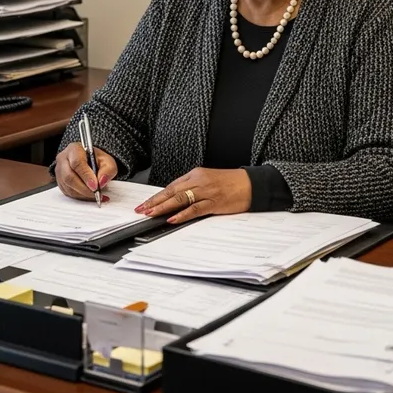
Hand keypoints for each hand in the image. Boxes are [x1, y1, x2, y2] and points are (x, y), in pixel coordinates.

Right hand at [53, 143, 117, 200]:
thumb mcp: (107, 160)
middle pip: (69, 176)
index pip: (77, 163)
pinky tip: (89, 196)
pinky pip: (68, 192)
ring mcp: (59, 171)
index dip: (86, 176)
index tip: (95, 186)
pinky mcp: (60, 182)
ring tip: (95, 195)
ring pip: (68, 187)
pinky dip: (80, 197)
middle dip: (84, 188)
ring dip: (83, 194)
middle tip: (96, 193)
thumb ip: (108, 170)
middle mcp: (63, 159)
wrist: (89, 161)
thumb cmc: (96, 159)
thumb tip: (101, 182)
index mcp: (74, 149)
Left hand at [135, 167, 250, 224]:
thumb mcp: (209, 180)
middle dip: (154, 202)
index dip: (157, 196)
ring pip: (180, 199)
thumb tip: (176, 200)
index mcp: (196, 174)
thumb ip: (193, 188)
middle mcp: (199, 181)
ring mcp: (206, 191)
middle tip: (141, 209)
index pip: (171, 186)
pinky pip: (194, 209)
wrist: (251, 184)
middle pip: (172, 192)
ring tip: (151, 214)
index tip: (145, 203)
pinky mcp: (214, 202)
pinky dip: (182, 214)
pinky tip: (172, 218)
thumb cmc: (231, 183)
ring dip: (163, 207)